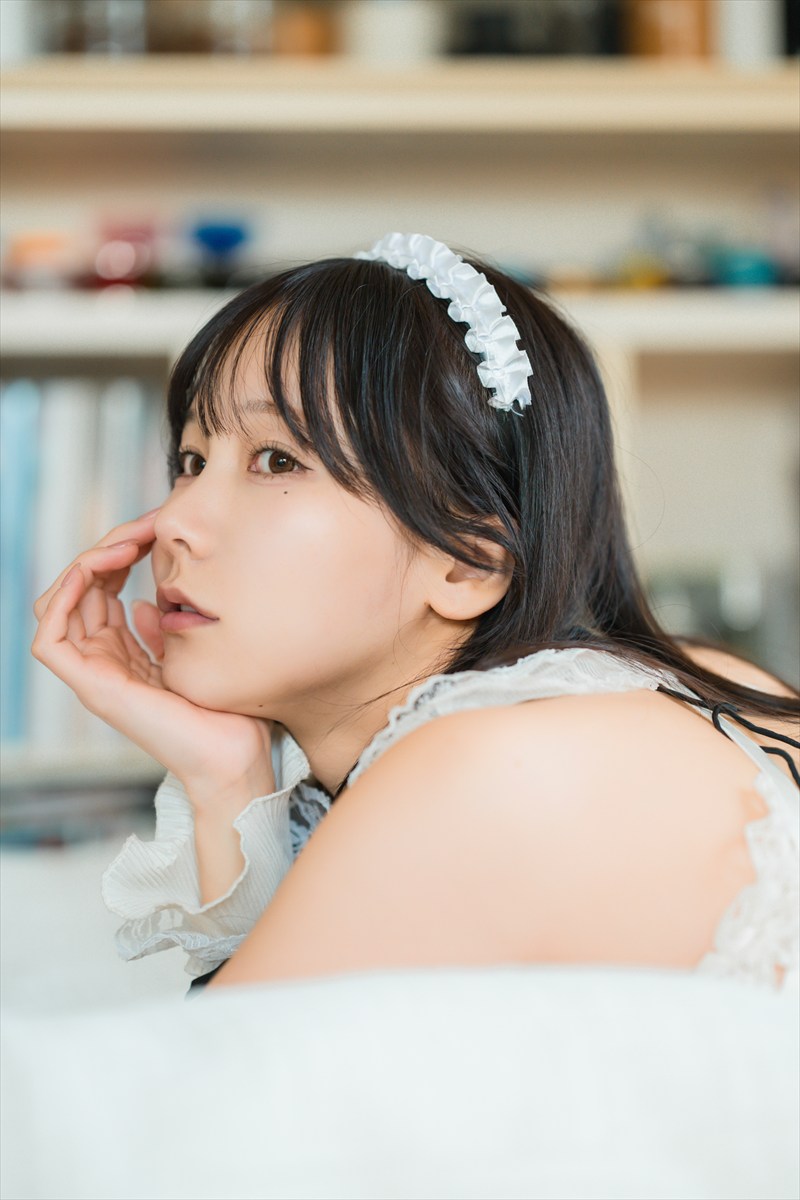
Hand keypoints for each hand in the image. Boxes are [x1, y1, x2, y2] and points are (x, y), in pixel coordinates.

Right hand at [31, 510, 275, 808]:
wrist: (236, 754)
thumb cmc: (226, 712)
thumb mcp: (191, 654)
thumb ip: (161, 631)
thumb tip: (143, 604)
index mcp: (123, 655)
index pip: (101, 590)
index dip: (120, 552)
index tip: (155, 529)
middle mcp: (103, 662)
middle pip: (80, 589)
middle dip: (108, 547)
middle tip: (146, 525)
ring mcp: (94, 675)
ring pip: (58, 605)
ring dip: (87, 564)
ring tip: (126, 544)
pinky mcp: (92, 688)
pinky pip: (49, 638)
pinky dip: (62, 598)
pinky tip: (95, 570)